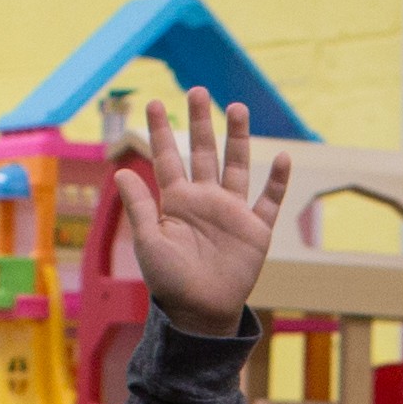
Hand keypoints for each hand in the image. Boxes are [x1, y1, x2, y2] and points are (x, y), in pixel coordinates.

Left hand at [107, 90, 288, 336]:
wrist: (200, 312)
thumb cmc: (169, 281)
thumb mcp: (149, 242)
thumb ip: (140, 206)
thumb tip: (120, 171)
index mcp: (177, 201)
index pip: (168, 157)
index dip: (161, 130)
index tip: (155, 102)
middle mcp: (205, 200)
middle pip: (204, 151)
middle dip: (202, 121)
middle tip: (199, 91)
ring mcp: (232, 212)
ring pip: (237, 166)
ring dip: (238, 138)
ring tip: (237, 108)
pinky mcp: (255, 230)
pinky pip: (269, 201)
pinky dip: (277, 182)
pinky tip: (282, 158)